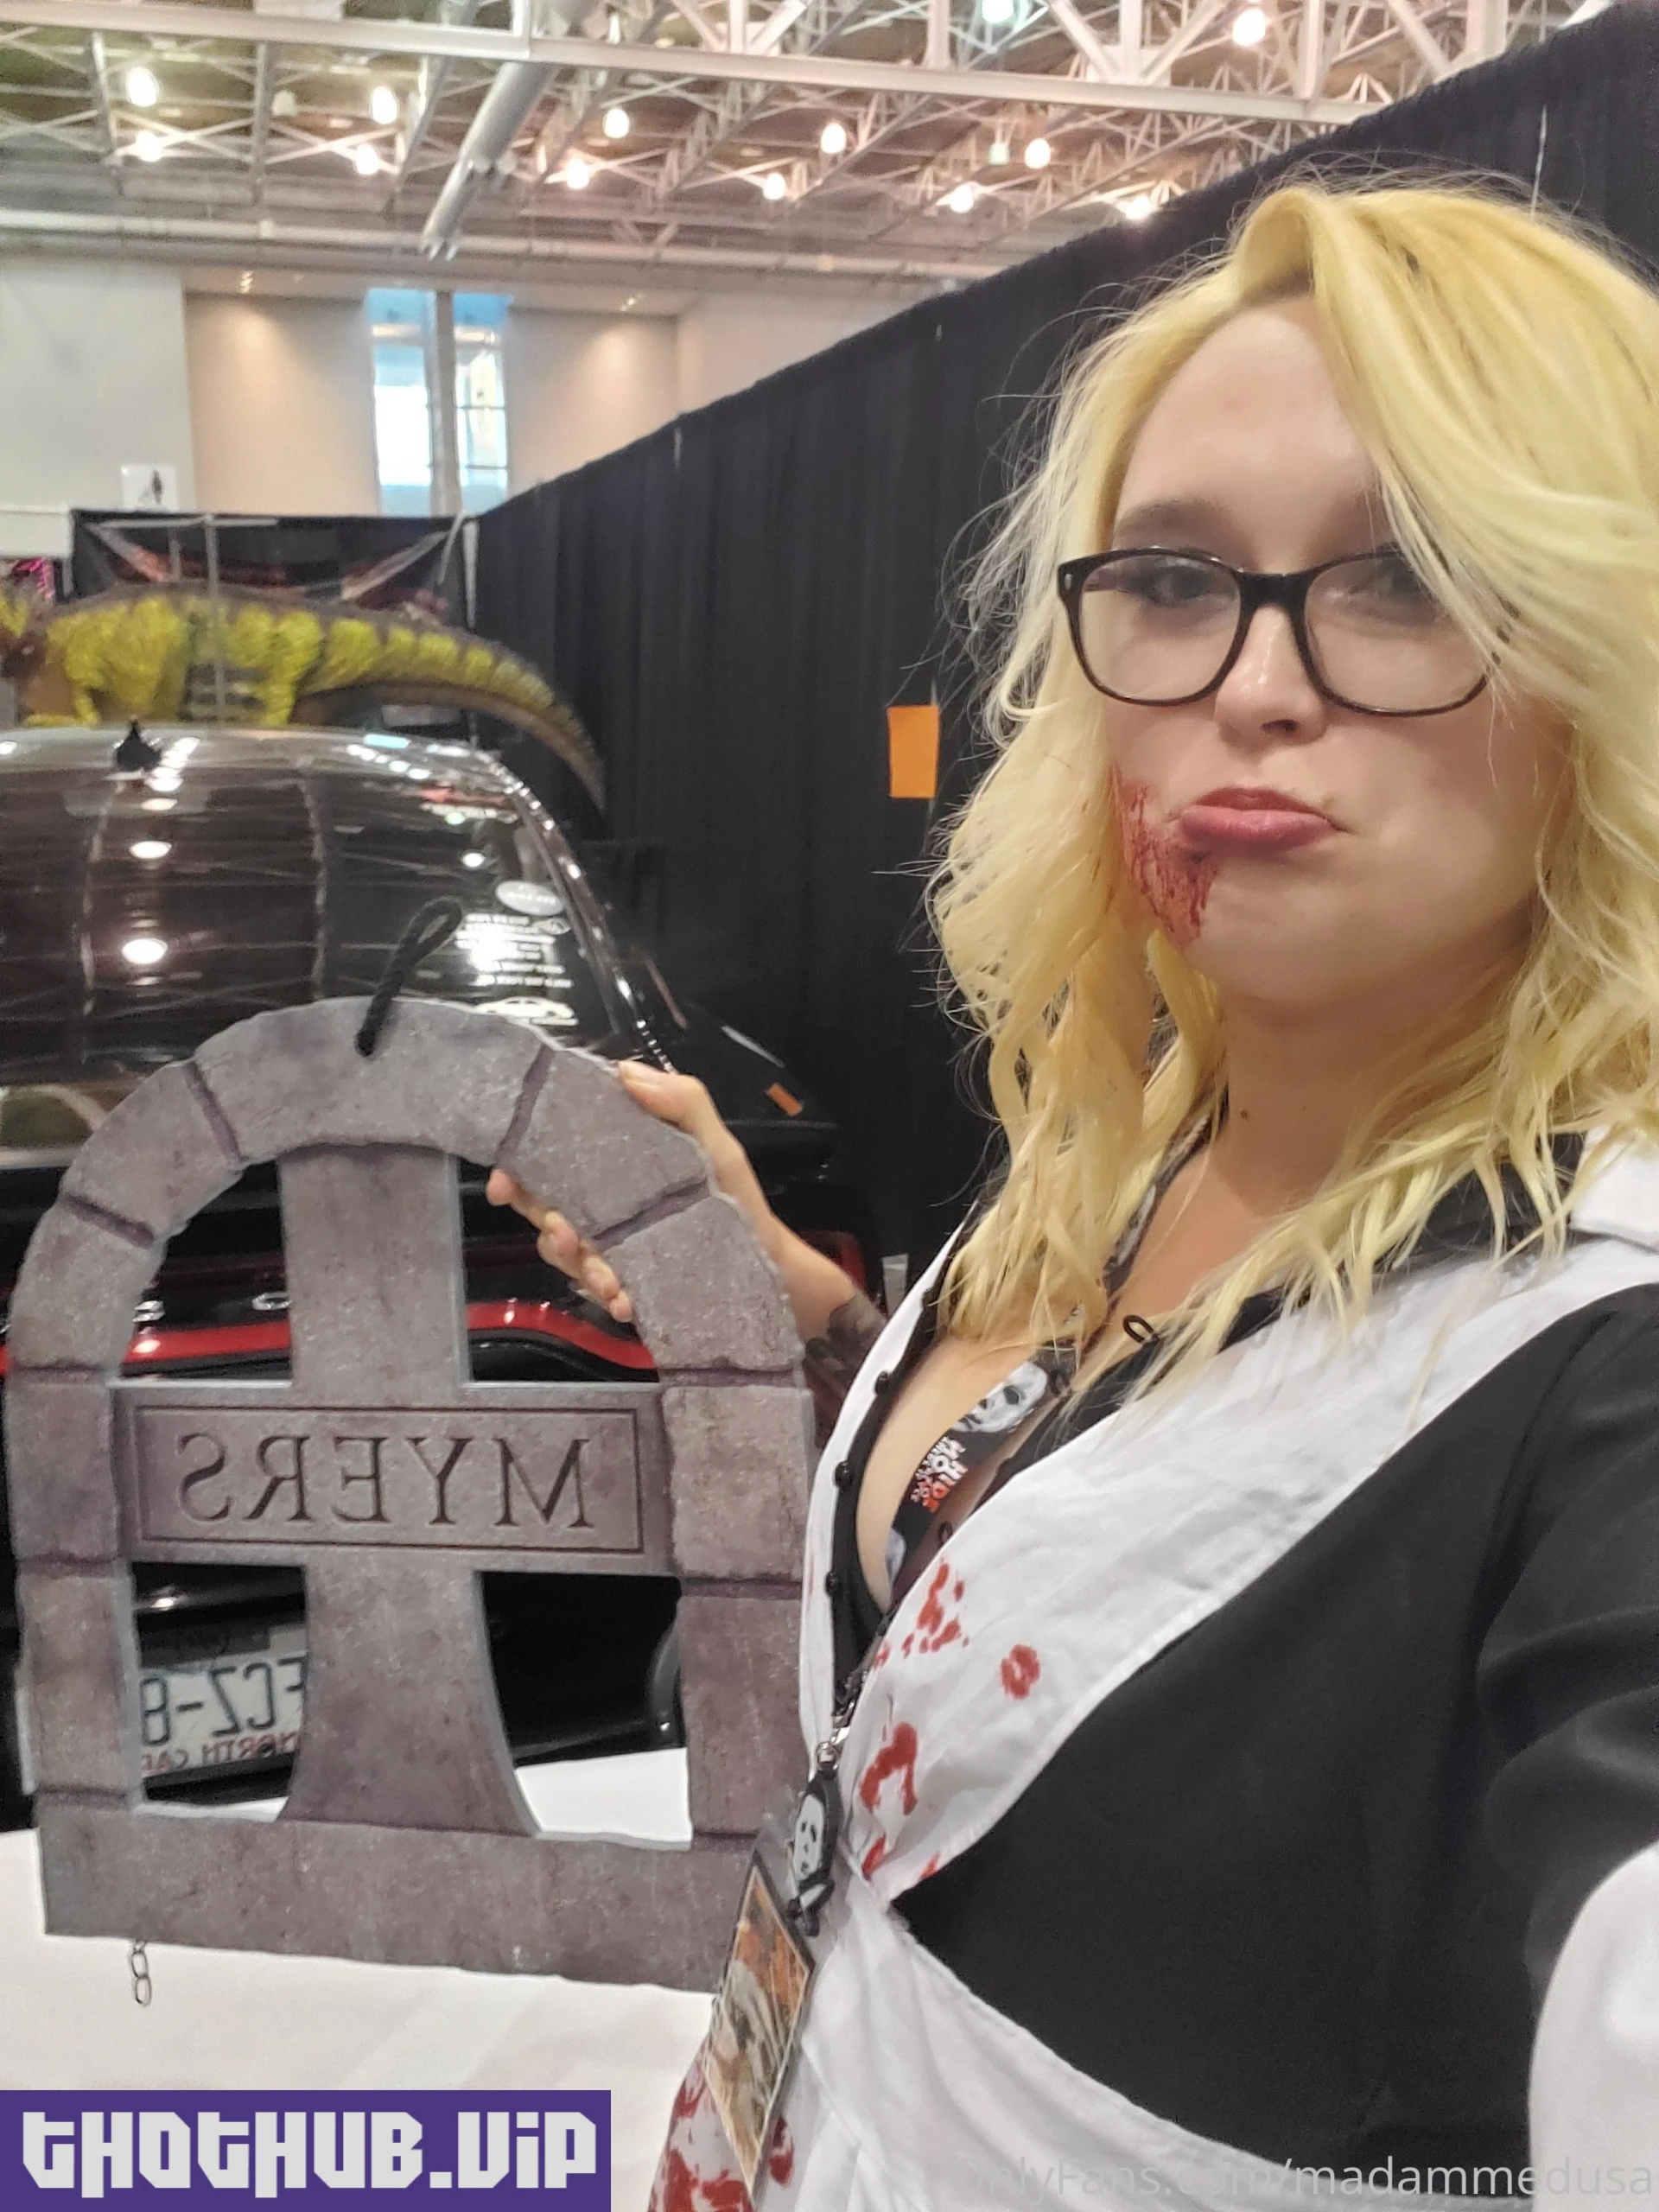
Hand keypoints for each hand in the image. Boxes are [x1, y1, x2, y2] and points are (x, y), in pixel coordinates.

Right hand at [484, 1060, 785, 1323]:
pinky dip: (610, 1296)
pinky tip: (626, 1300)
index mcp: (614, 1165)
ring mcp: (610, 1247)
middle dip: (543, 1222)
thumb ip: (683, 1103)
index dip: (519, 1168)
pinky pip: (601, 1291)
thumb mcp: (716, 1145)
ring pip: (566, 1255)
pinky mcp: (626, 1283)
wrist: (766, 1260)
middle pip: (544, 1209)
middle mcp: (601, 1206)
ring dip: (579, 1265)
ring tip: (608, 1277)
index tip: (507, 1181)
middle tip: (566, 1232)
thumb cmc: (735, 1197)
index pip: (550, 1159)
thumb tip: (627, 1074)